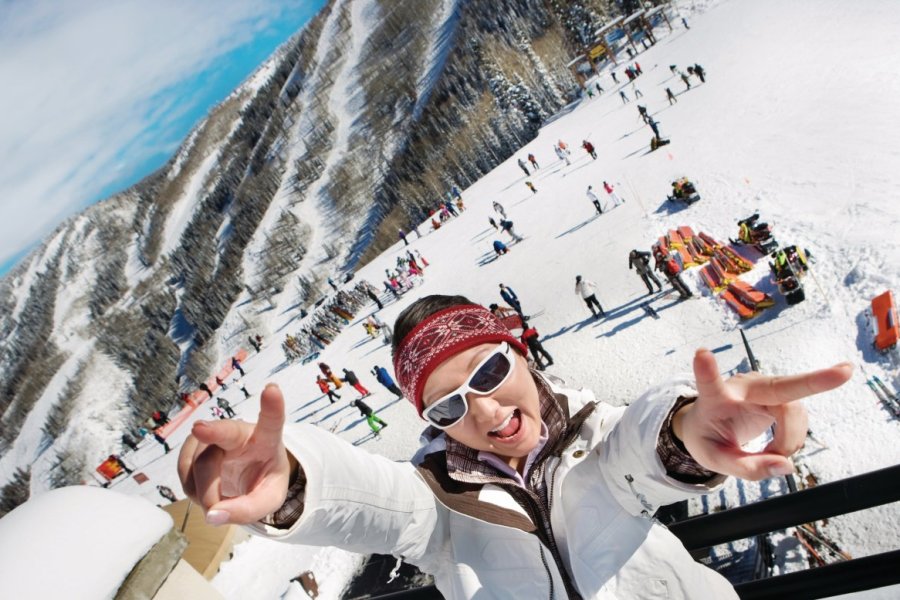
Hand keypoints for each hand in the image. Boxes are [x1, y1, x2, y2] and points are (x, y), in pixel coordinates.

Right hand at [178, 383, 292, 524]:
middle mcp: (239, 433)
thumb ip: (247, 511)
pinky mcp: (192, 447)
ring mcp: (212, 437)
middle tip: (201, 429)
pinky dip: (193, 491)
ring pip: (200, 464)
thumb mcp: (267, 500)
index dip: (273, 406)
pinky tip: (207, 491)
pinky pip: (185, 473)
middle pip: (224, 432)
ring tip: (220, 500)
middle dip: (212, 429)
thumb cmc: (263, 481)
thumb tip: (213, 516)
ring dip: (205, 492)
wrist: (248, 476)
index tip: (272, 389)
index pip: (272, 421)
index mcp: (267, 439)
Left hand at [674, 349, 851, 480]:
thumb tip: (787, 467)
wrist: (705, 425)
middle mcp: (742, 387)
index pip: (709, 384)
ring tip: (771, 456)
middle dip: (813, 381)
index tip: (701, 353)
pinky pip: (797, 416)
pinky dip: (792, 438)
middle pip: (780, 388)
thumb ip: (746, 468)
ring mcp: (762, 386)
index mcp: (713, 400)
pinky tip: (777, 446)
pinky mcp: (778, 392)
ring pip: (794, 412)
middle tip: (845, 372)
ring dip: (790, 440)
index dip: (707, 370)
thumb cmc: (707, 438)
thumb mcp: (716, 460)